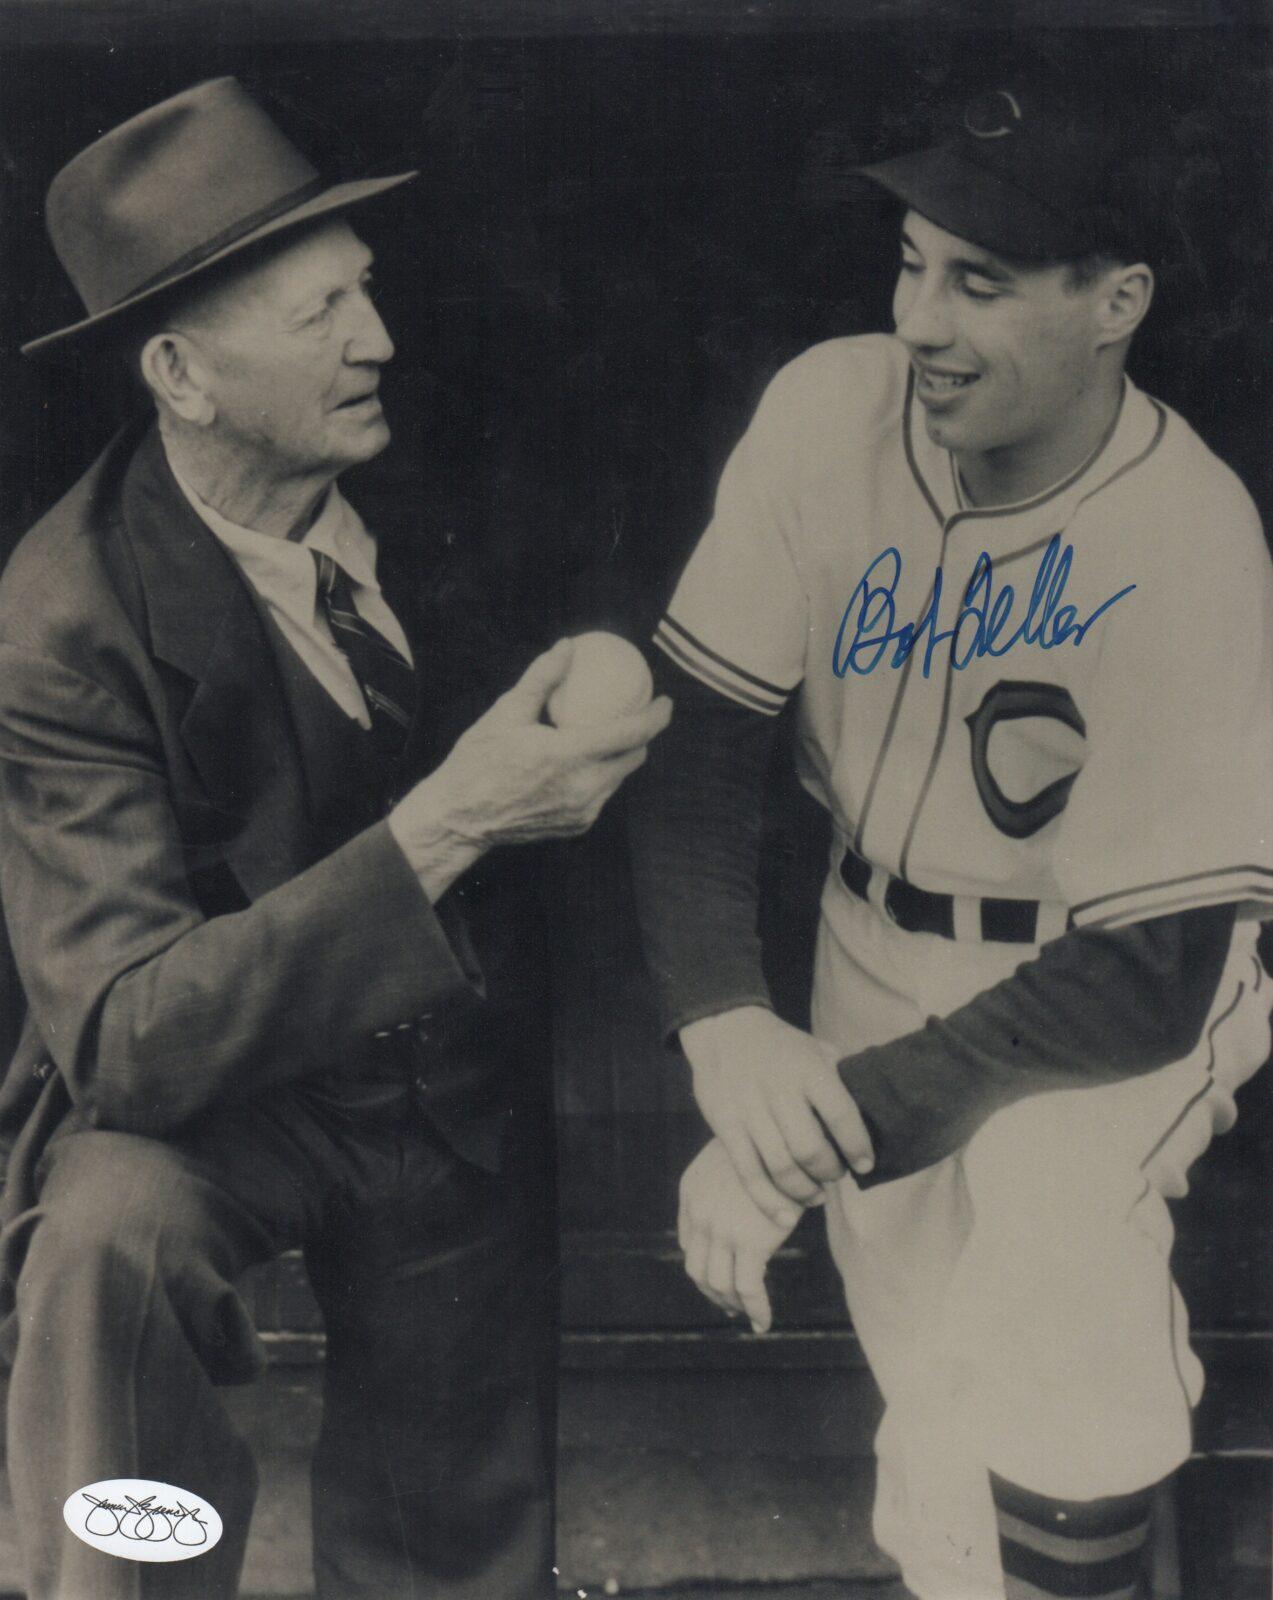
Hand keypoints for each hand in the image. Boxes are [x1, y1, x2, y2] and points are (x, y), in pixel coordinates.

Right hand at [390, 638, 671, 894]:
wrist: (460, 819)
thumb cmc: (478, 760)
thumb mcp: (506, 713)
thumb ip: (542, 678)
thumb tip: (567, 646)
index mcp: (569, 756)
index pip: (631, 733)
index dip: (656, 716)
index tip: (665, 700)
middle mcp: (583, 788)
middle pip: (634, 758)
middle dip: (643, 736)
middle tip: (637, 715)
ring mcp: (582, 811)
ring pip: (619, 779)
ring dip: (620, 757)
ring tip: (611, 735)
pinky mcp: (577, 826)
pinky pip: (600, 796)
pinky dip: (598, 777)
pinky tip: (586, 763)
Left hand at [679, 1138, 797, 1332]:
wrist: (790, 1134)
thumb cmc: (771, 1143)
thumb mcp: (737, 1159)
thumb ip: (727, 1186)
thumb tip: (740, 1216)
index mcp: (690, 1191)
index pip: (689, 1244)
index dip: (704, 1267)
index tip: (722, 1280)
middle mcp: (699, 1213)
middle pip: (697, 1270)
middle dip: (714, 1293)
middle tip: (732, 1307)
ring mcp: (722, 1230)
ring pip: (719, 1284)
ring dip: (734, 1305)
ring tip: (750, 1316)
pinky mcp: (750, 1242)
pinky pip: (748, 1289)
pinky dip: (755, 1310)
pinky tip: (764, 1321)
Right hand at [680, 1006, 872, 1226]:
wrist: (723, 1029)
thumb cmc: (781, 1046)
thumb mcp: (816, 1049)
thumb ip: (842, 1078)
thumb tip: (877, 1108)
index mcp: (808, 1069)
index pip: (841, 1114)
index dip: (857, 1146)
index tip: (866, 1165)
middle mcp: (778, 1090)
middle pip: (809, 1149)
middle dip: (829, 1172)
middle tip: (836, 1175)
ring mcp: (749, 1110)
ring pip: (780, 1166)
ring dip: (804, 1190)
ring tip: (816, 1195)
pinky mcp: (725, 1126)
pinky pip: (749, 1173)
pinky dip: (769, 1200)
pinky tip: (787, 1214)